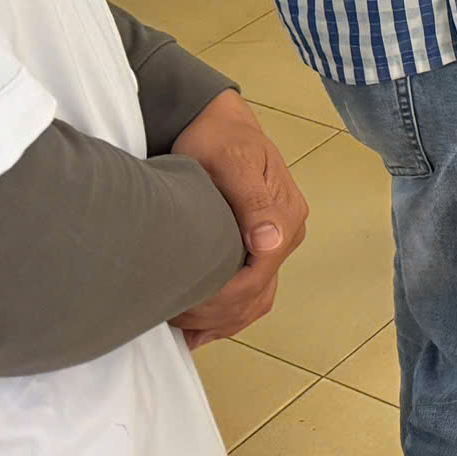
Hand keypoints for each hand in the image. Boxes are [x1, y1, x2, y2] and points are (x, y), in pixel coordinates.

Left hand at [168, 91, 308, 349]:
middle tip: (170, 318)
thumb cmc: (218, 140)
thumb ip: (254, 200)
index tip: (180, 304)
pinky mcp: (259, 248)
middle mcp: (286, 234)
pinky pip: (250, 295)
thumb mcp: (233, 161)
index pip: (258, 277)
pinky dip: (225, 318)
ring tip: (180, 327)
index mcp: (286, 216)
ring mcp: (275, 243)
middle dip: (215, 315)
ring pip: (255, 302)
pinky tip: (196, 330)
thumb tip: (270, 241)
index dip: (220, 299)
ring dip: (219, 322)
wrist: (214, 125)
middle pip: (257, 295)